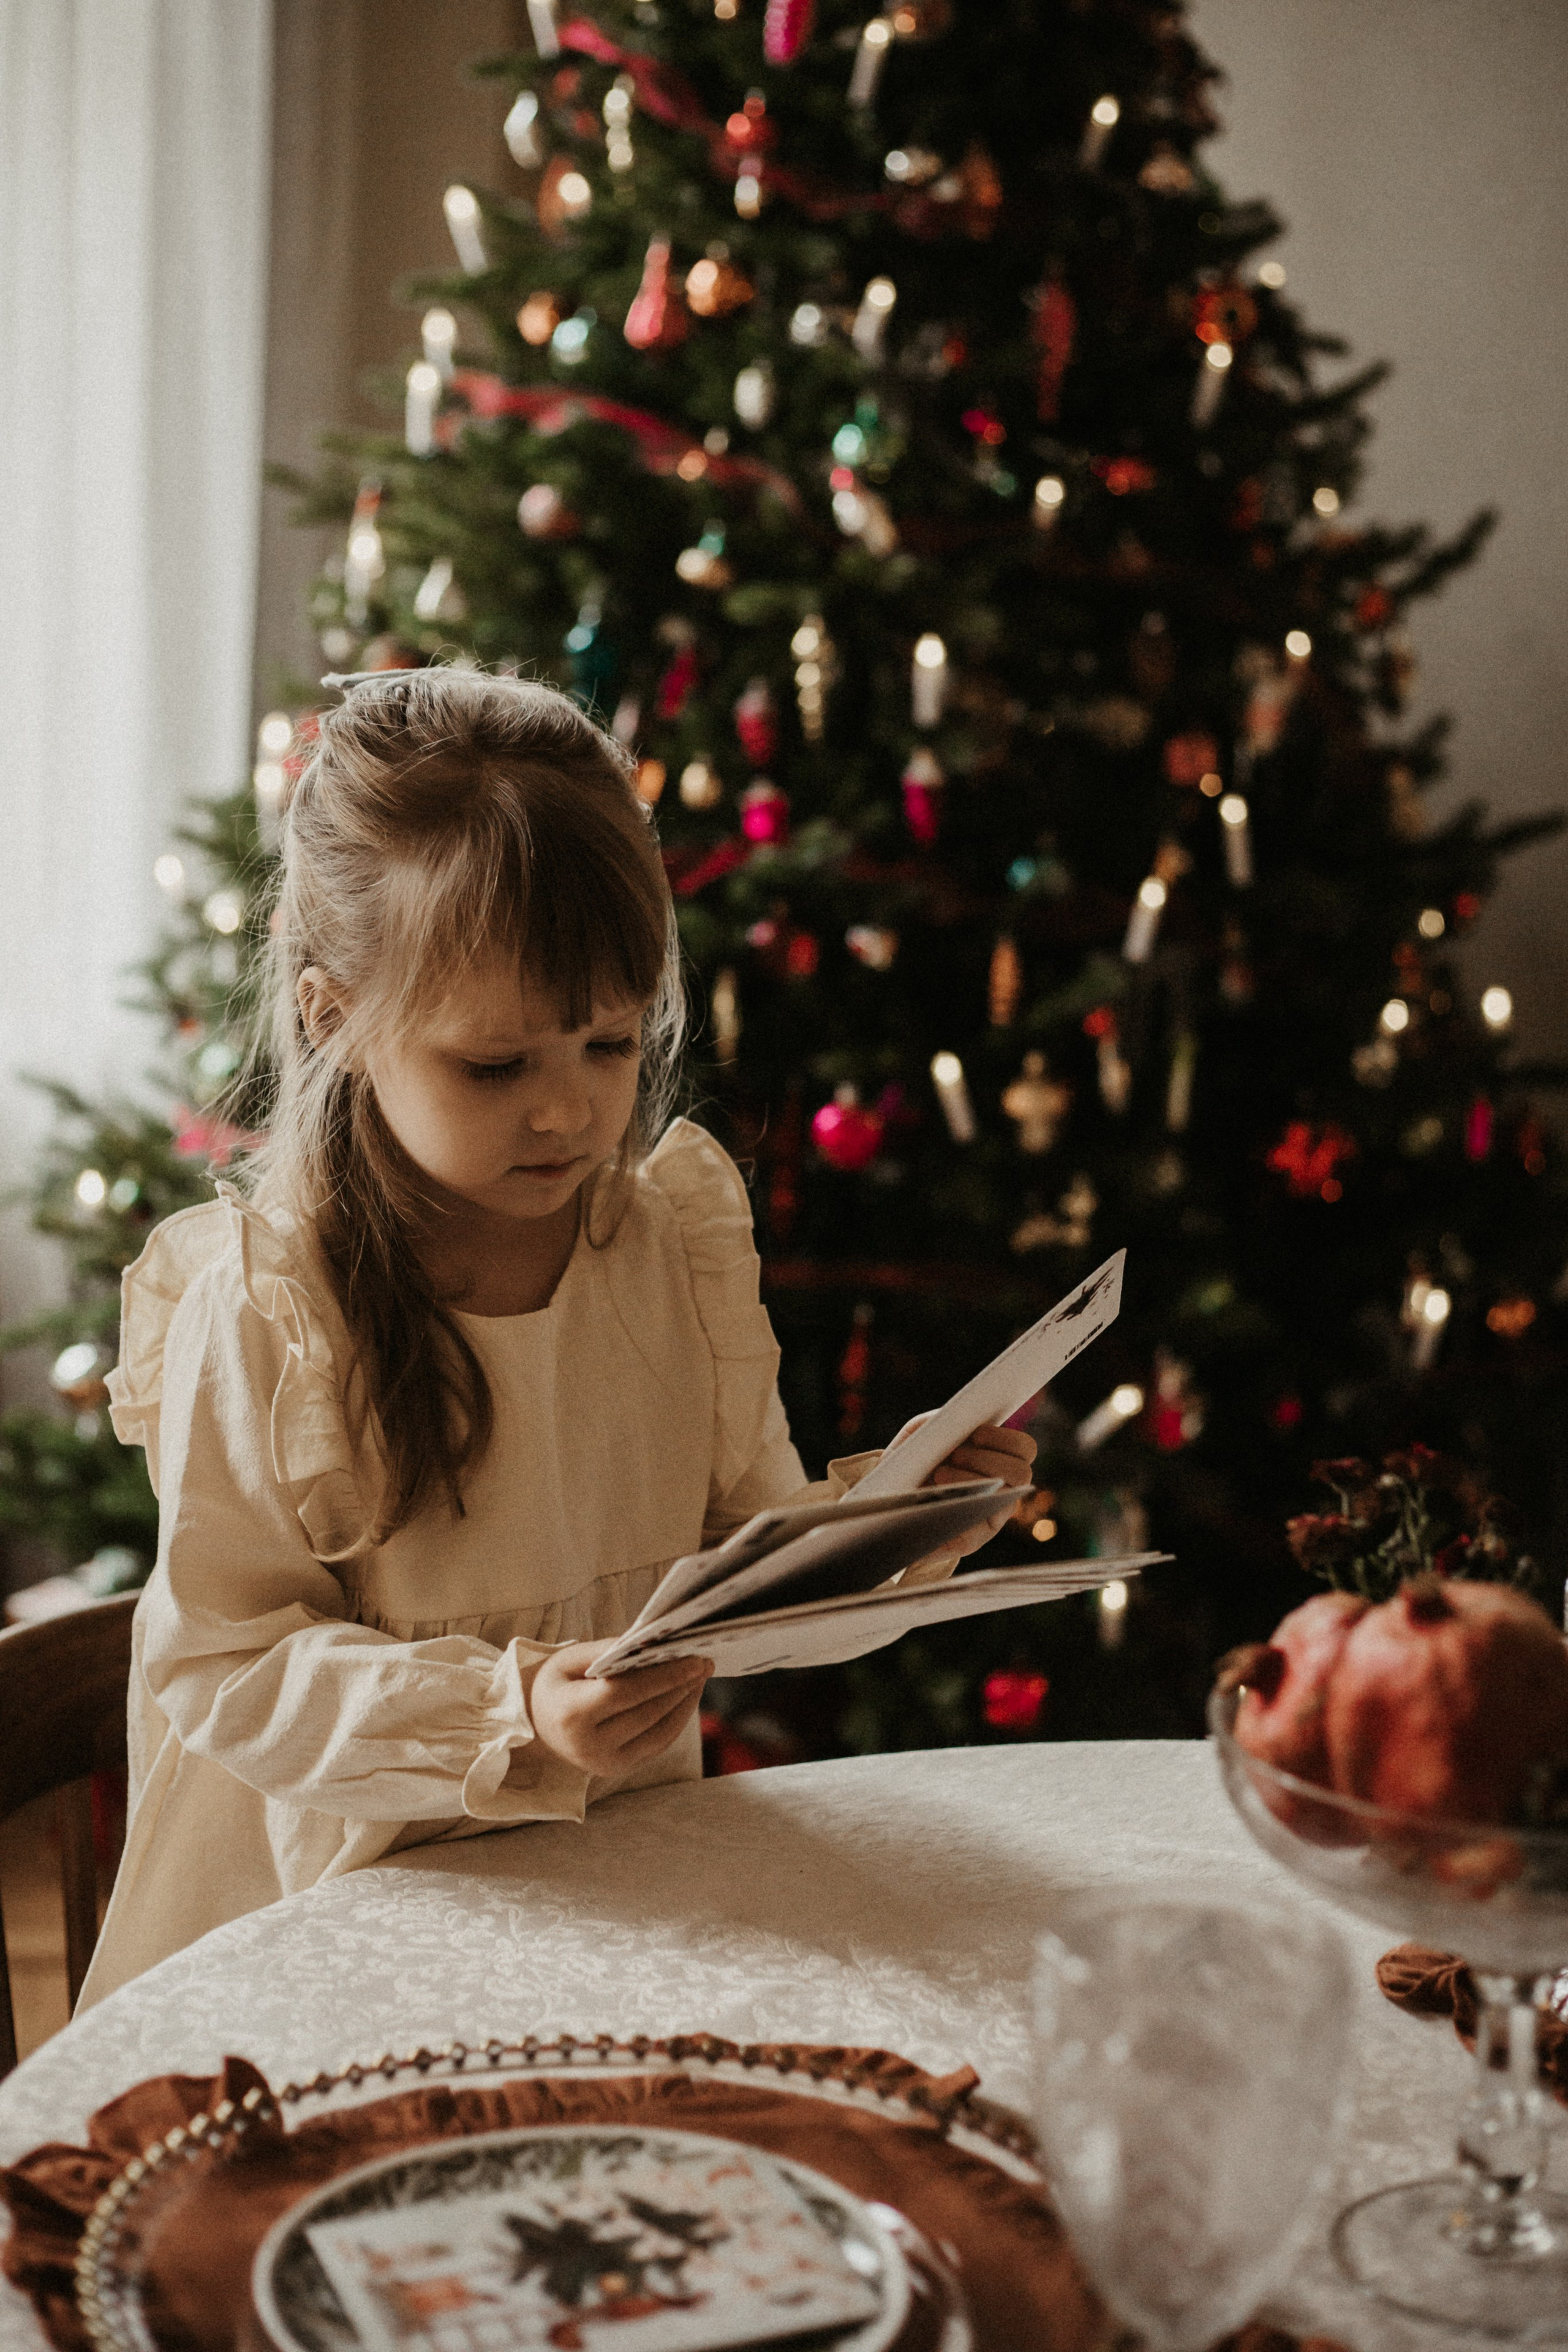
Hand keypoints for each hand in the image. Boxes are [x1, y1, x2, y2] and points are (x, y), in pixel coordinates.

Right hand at [530, 1643, 713, 1778]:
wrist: (539, 1723)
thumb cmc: (558, 1683)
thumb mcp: (571, 1658)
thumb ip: (609, 1650)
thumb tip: (653, 1644)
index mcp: (572, 1715)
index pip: (627, 1693)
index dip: (664, 1676)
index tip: (694, 1658)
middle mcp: (588, 1746)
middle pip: (648, 1713)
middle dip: (681, 1686)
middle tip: (704, 1661)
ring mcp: (605, 1763)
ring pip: (659, 1732)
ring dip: (685, 1703)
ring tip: (699, 1676)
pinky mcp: (619, 1769)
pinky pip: (657, 1744)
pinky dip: (676, 1719)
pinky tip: (686, 1696)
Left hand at [886, 1414, 1037, 1563]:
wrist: (889, 1498)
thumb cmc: (911, 1460)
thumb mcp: (921, 1433)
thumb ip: (939, 1420)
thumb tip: (951, 1421)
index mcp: (998, 1459)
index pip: (1024, 1448)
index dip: (1006, 1438)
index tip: (975, 1433)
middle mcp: (1002, 1490)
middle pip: (1022, 1472)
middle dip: (987, 1460)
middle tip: (955, 1455)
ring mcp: (990, 1517)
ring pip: (1006, 1500)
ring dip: (972, 1480)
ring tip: (939, 1474)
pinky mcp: (969, 1541)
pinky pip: (975, 1533)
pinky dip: (955, 1511)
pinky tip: (933, 1498)